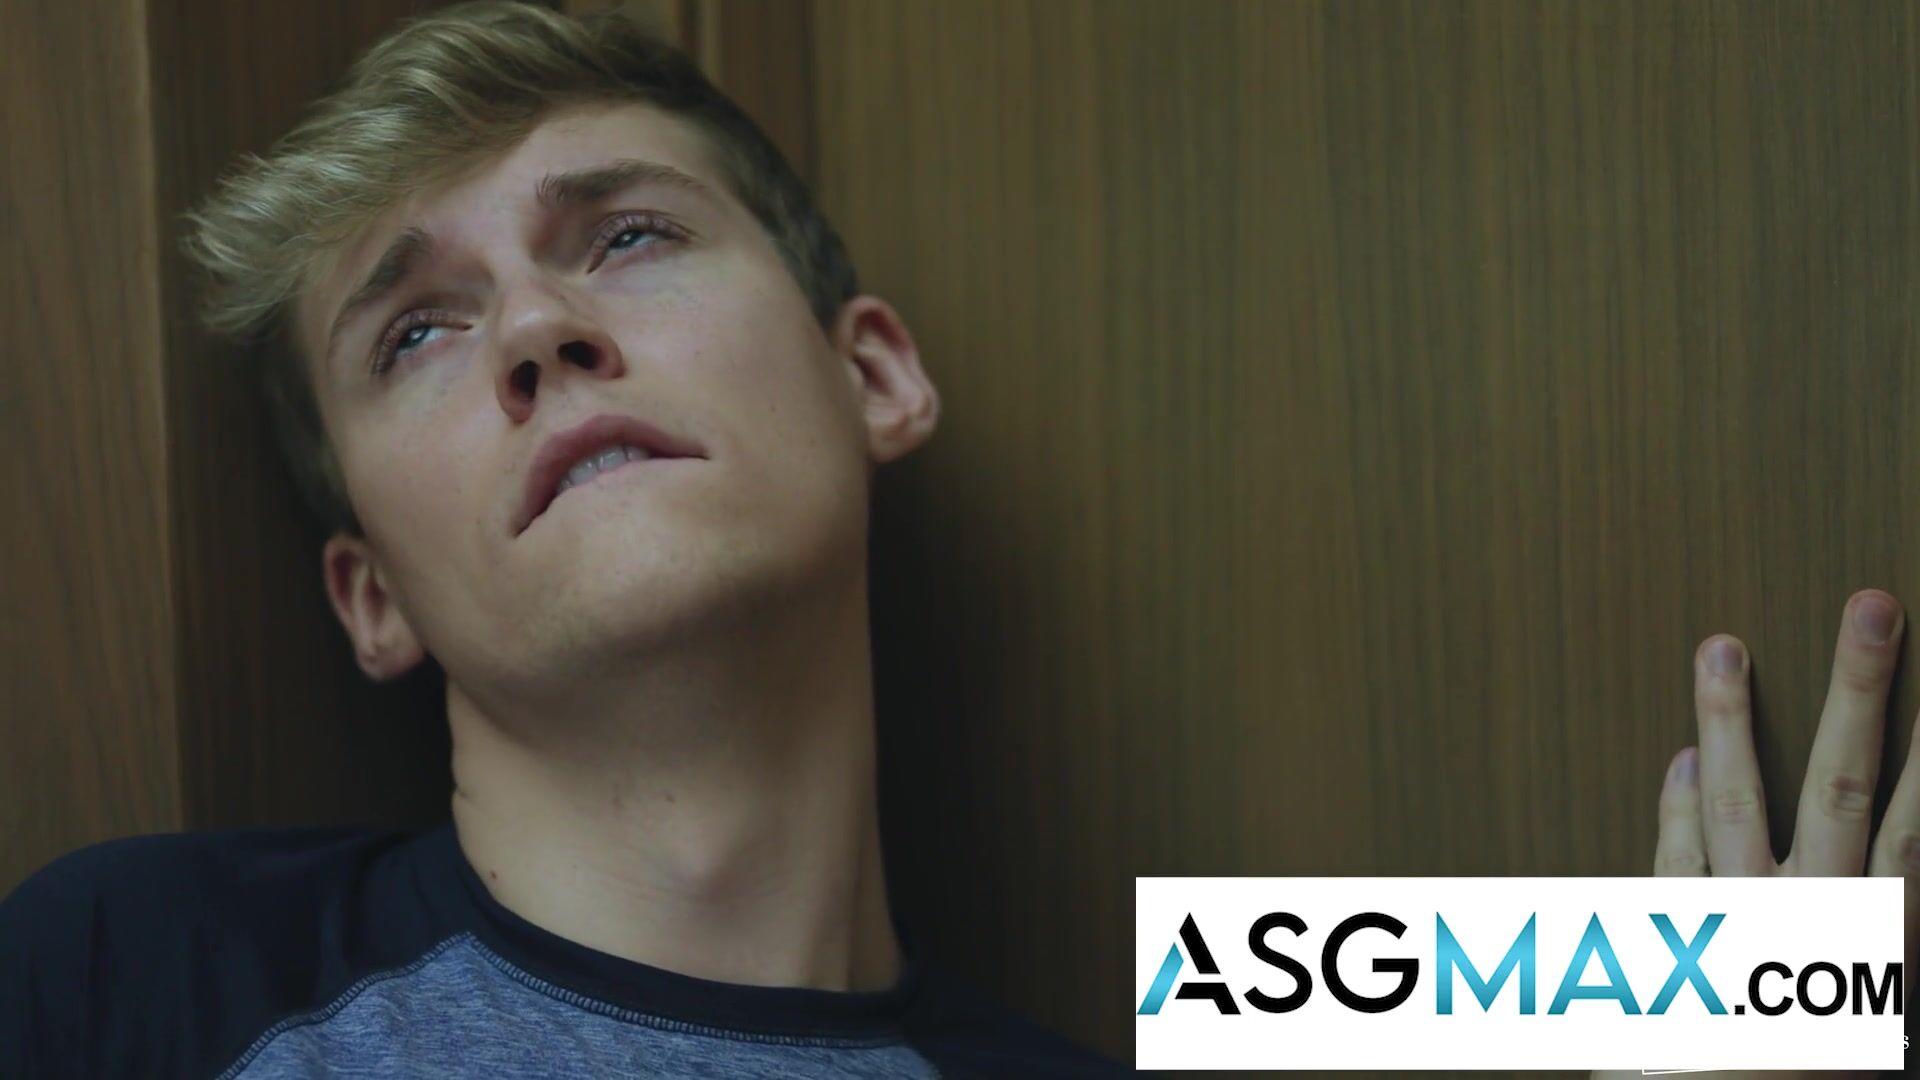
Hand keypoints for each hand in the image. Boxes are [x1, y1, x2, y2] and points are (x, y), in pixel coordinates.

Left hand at [1596, 589, 1916, 1079]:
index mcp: (1869, 946)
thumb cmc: (1802, 1067)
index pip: (1916, 829)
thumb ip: (1878, 949)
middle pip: (1839, 784)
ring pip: (1735, 801)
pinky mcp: (1668, 946)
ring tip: (1722, 643)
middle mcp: (1808, 925)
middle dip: (1860, 690)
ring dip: (1729, 717)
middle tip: (1874, 606)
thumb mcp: (1867, 1020)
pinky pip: (1672, 860)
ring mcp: (1733, 929)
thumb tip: (1895, 873)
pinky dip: (1676, 805)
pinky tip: (1681, 757)